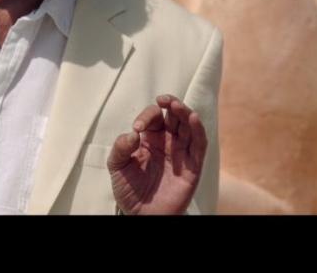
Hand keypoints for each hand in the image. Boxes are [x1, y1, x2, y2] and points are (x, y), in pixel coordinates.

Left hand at [107, 95, 206, 214]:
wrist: (142, 215)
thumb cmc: (130, 190)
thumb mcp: (117, 167)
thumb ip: (120, 148)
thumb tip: (133, 133)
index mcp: (150, 139)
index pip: (153, 118)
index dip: (147, 116)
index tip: (138, 128)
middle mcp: (167, 142)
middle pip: (174, 116)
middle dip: (170, 104)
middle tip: (164, 100)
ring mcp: (181, 153)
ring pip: (188, 126)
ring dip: (184, 113)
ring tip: (176, 105)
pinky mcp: (193, 165)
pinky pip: (199, 144)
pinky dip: (198, 130)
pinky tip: (193, 118)